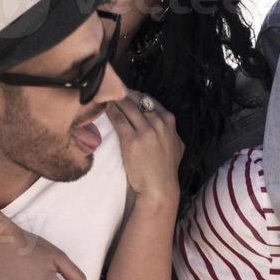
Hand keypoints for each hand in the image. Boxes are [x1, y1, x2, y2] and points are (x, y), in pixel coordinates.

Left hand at [107, 91, 182, 208]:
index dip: (135, 96)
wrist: (159, 188)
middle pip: (137, 100)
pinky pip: (118, 119)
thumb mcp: (176, 146)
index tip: (125, 94)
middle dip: (123, 94)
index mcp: (169, 121)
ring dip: (115, 99)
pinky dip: (110, 110)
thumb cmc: (165, 170)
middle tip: (110, 91)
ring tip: (104, 95)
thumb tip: (163, 124)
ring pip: (127, 106)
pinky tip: (103, 107)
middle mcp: (159, 122)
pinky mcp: (131, 140)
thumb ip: (170, 132)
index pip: (150, 100)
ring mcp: (145, 130)